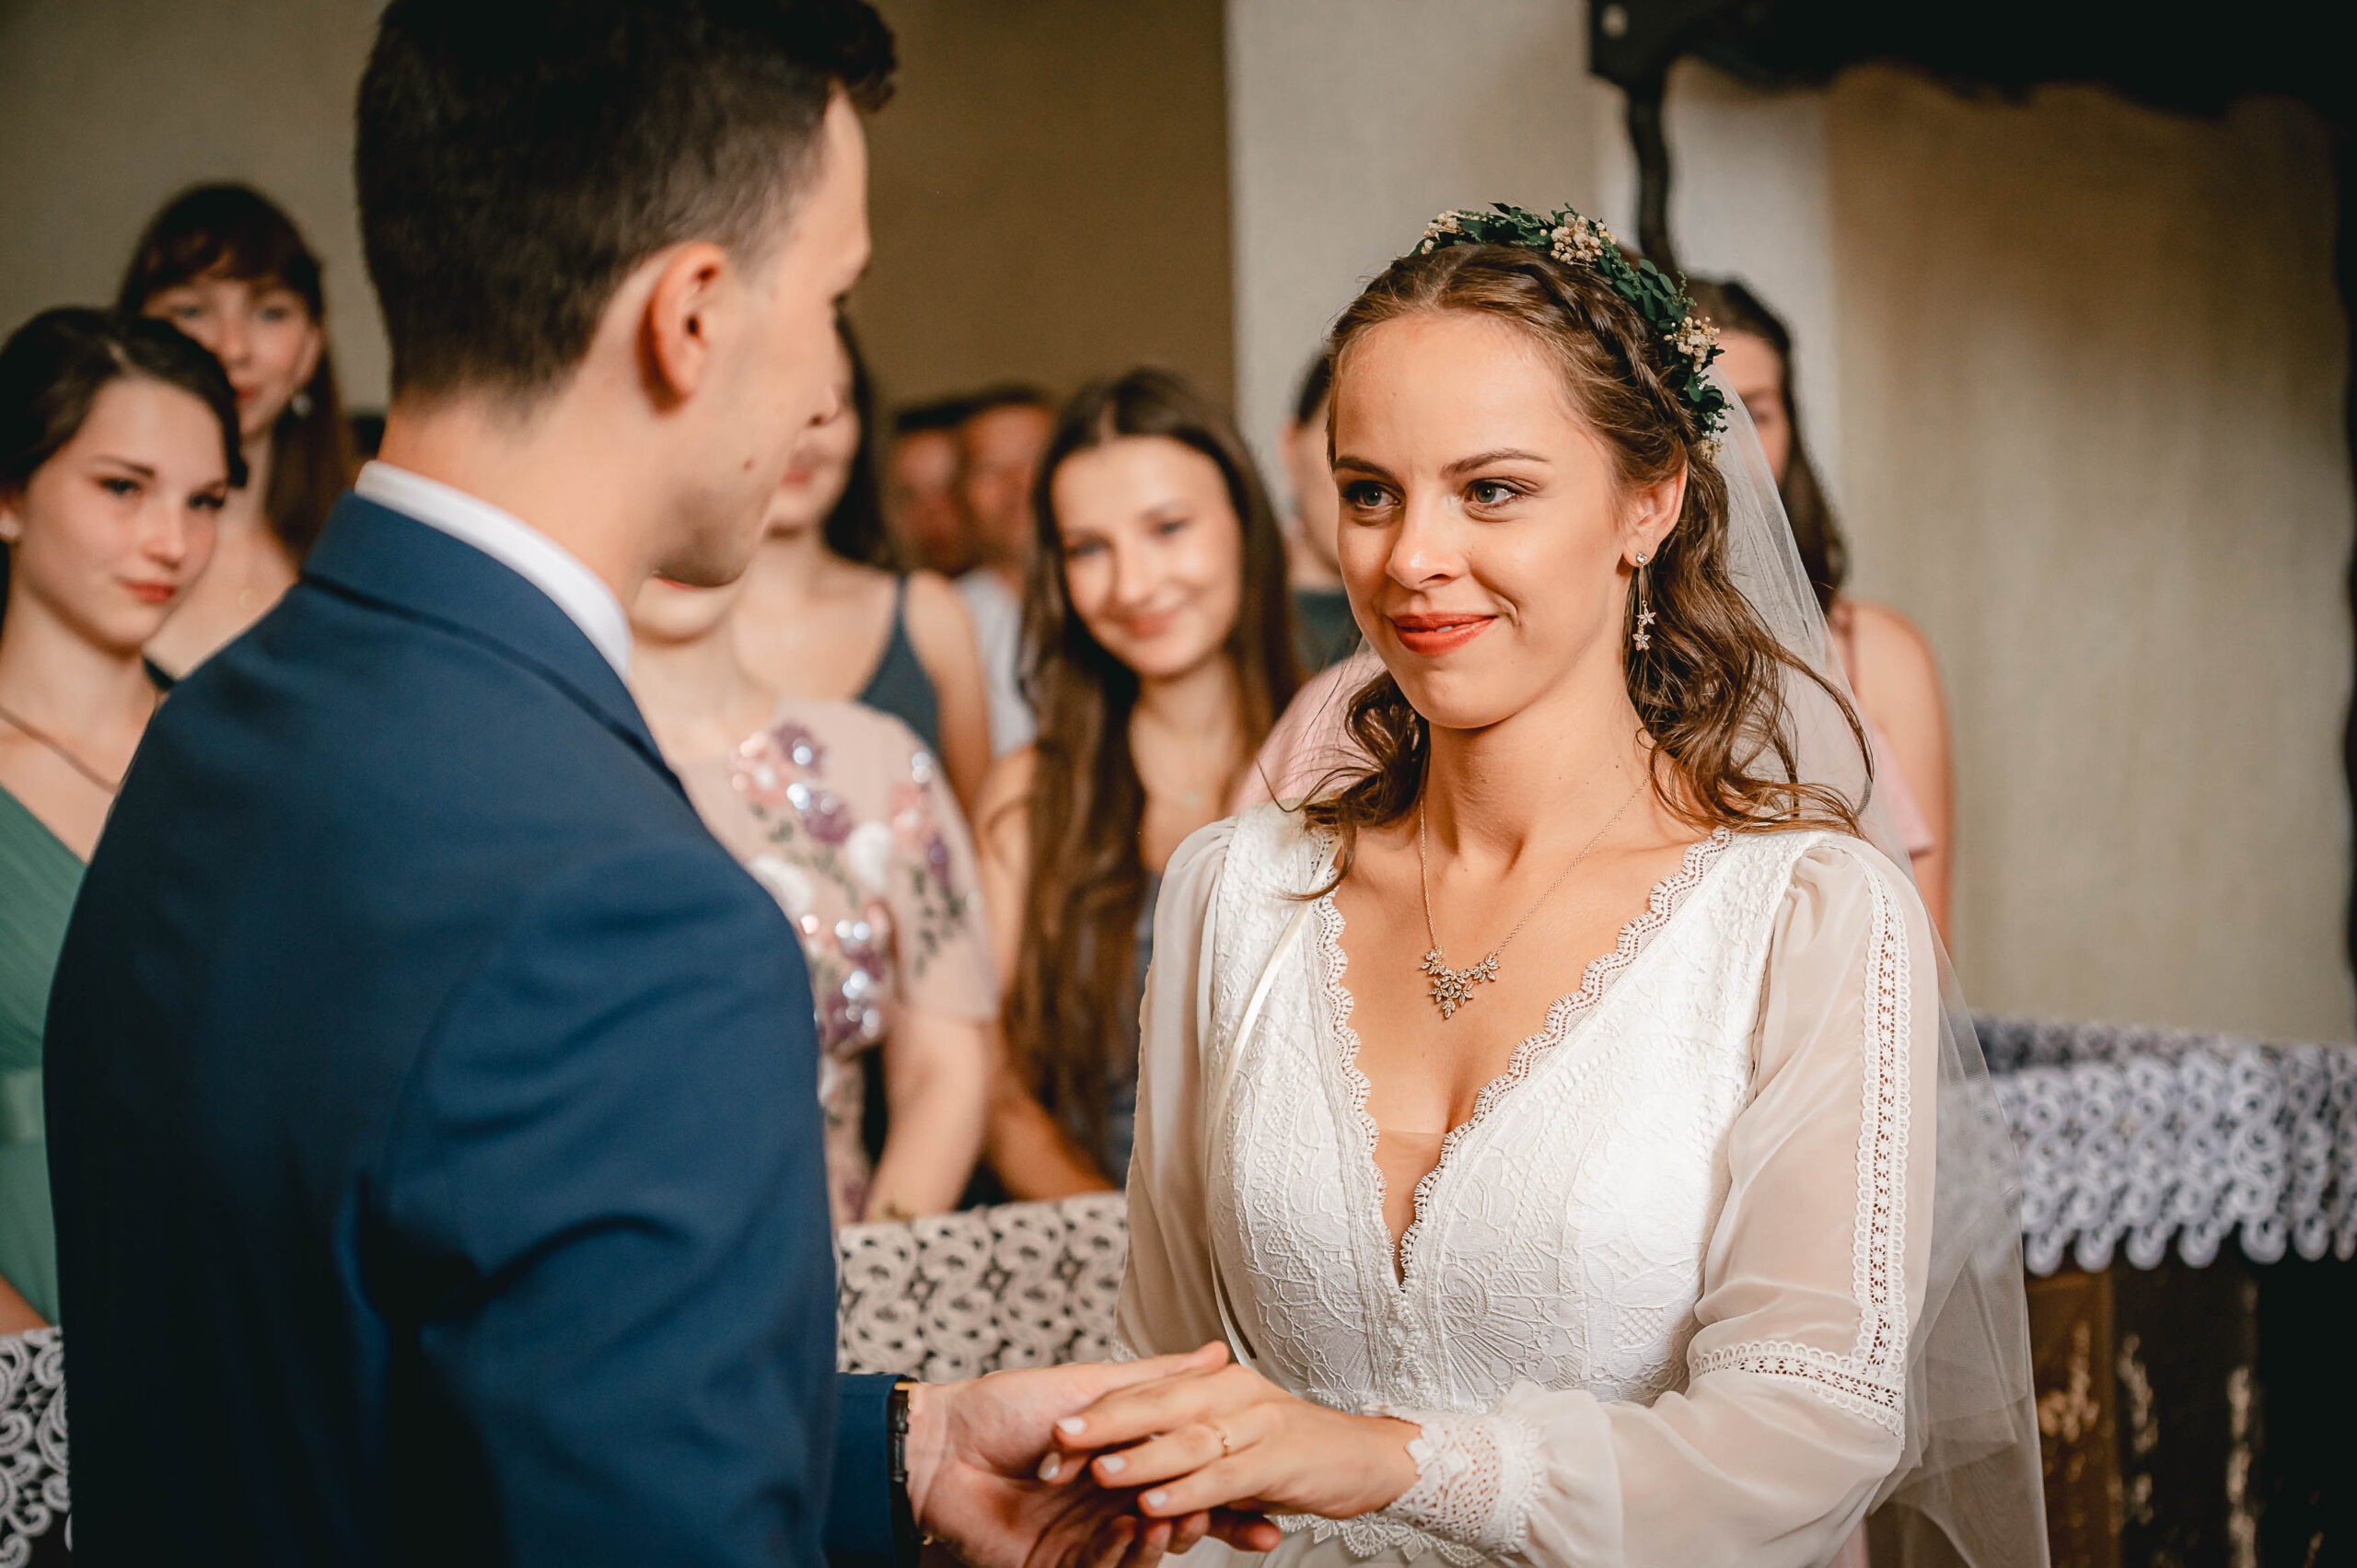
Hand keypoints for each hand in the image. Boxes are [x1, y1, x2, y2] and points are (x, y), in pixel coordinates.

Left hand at [909, 1345, 1283, 1567]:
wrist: (940, 1445)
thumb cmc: (1005, 1409)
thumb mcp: (1092, 1386)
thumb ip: (1157, 1380)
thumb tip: (1215, 1354)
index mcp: (1120, 1461)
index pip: (1185, 1478)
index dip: (1227, 1490)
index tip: (1268, 1496)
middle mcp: (1108, 1502)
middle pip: (1173, 1521)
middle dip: (1210, 1521)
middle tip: (1236, 1511)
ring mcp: (1085, 1537)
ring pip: (1144, 1549)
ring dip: (1169, 1536)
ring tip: (1185, 1518)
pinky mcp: (1058, 1566)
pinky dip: (1124, 1552)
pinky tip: (1136, 1529)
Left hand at [1049, 1358, 1419, 1524]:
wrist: (1374, 1458)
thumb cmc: (1300, 1444)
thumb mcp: (1237, 1423)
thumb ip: (1189, 1412)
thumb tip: (1130, 1412)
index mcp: (1215, 1383)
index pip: (1147, 1391)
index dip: (1101, 1409)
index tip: (1054, 1426)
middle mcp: (1232, 1396)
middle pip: (1158, 1406)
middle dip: (1106, 1424)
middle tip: (1060, 1439)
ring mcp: (1257, 1426)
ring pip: (1186, 1442)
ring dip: (1141, 1457)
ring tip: (1100, 1471)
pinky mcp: (1278, 1462)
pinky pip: (1224, 1478)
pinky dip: (1189, 1491)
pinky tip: (1157, 1503)